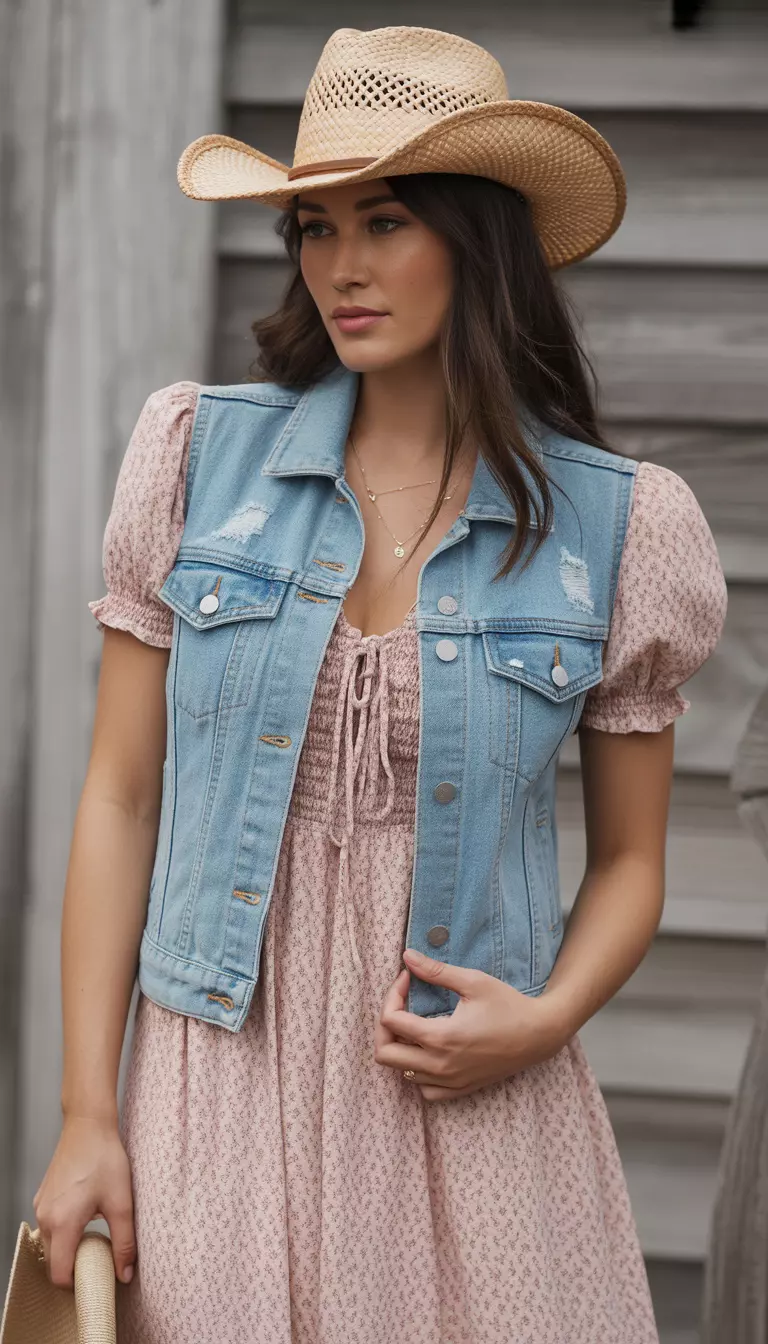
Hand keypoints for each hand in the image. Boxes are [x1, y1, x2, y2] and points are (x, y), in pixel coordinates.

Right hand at [33, 1115, 135, 1288]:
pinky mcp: (43, 1197)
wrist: (88, 1124)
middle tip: (101, 1260)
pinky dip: (64, 1232)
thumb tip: (124, 1274)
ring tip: (96, 1236)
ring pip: (51, 1244)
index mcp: (62, 1223)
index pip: (59, 1275)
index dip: (77, 1284)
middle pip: (53, 1262)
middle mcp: (45, 1218)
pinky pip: (50, 1226)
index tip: (97, 1279)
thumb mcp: (122, 1202)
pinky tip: (86, 1218)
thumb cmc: (104, 1158)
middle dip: (75, 1267)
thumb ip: (124, 1242)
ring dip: (70, 1248)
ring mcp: (41, 1206)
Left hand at [374, 949, 569, 1100]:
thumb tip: (406, 957)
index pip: (390, 1021)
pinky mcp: (461, 1089)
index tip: (408, 979)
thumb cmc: (509, 1005)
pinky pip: (425, 1090)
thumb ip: (436, 971)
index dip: (392, 994)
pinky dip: (418, 1073)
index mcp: (441, 1037)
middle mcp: (441, 1065)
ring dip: (401, 1048)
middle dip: (385, 1026)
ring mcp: (450, 1081)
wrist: (540, 1035)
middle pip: (385, 1054)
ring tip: (415, 1025)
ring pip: (402, 1073)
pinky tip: (429, 1052)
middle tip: (401, 1005)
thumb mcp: (473, 982)